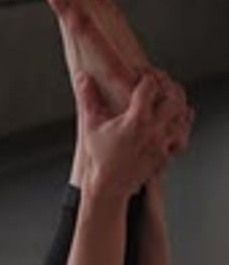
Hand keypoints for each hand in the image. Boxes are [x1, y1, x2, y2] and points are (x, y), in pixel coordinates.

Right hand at [77, 71, 189, 197]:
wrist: (108, 188)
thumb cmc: (99, 159)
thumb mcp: (91, 126)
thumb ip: (88, 98)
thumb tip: (82, 77)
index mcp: (136, 120)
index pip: (151, 85)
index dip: (147, 77)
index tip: (141, 77)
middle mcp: (153, 131)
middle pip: (174, 97)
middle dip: (168, 87)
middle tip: (159, 86)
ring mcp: (162, 145)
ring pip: (183, 117)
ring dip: (177, 106)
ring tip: (167, 102)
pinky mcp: (165, 156)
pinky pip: (182, 138)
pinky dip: (180, 128)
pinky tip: (172, 123)